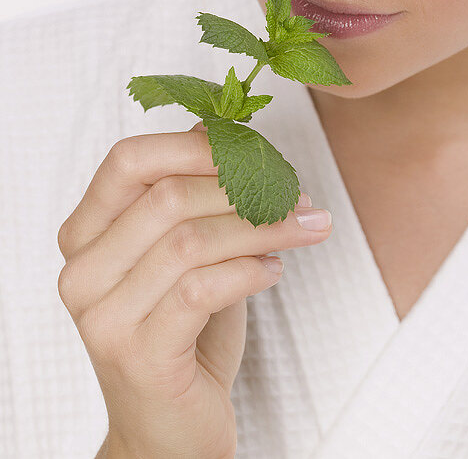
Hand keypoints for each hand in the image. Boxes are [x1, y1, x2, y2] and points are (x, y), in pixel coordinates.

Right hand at [57, 120, 331, 458]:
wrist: (171, 432)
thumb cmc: (184, 332)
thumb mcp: (188, 252)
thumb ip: (192, 192)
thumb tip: (216, 122)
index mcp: (86, 235)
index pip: (129, 160)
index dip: (195, 146)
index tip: (254, 151)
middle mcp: (82, 273)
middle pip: (168, 196)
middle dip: (245, 189)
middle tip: (299, 196)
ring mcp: (104, 318)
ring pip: (190, 241)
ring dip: (260, 227)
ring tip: (303, 229)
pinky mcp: (138, 356)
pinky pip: (200, 290)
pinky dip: (249, 270)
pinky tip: (274, 269)